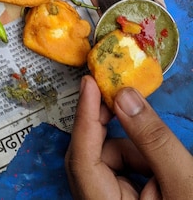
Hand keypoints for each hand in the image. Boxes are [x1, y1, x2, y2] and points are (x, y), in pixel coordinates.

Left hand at [65, 75, 192, 198]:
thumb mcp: (184, 183)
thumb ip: (153, 140)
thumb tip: (124, 97)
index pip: (82, 160)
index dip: (85, 117)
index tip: (89, 83)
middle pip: (91, 159)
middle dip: (113, 132)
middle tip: (125, 100)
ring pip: (109, 164)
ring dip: (136, 154)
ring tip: (169, 172)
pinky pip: (121, 174)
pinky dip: (141, 164)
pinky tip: (164, 178)